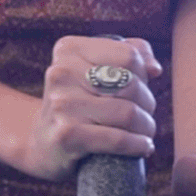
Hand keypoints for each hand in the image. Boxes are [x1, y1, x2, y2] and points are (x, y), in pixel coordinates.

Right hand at [18, 34, 162, 180]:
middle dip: (147, 104)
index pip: (129, 55)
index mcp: (68, 49)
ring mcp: (61, 103)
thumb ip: (127, 56)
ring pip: (128, 113)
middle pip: (130, 84)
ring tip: (144, 132)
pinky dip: (138, 145)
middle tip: (144, 115)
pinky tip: (142, 146)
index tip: (137, 89)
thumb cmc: (78, 104)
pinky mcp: (66, 134)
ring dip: (146, 127)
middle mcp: (60, 72)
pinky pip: (117, 139)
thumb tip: (154, 68)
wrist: (41, 143)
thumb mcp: (94, 71)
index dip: (143, 75)